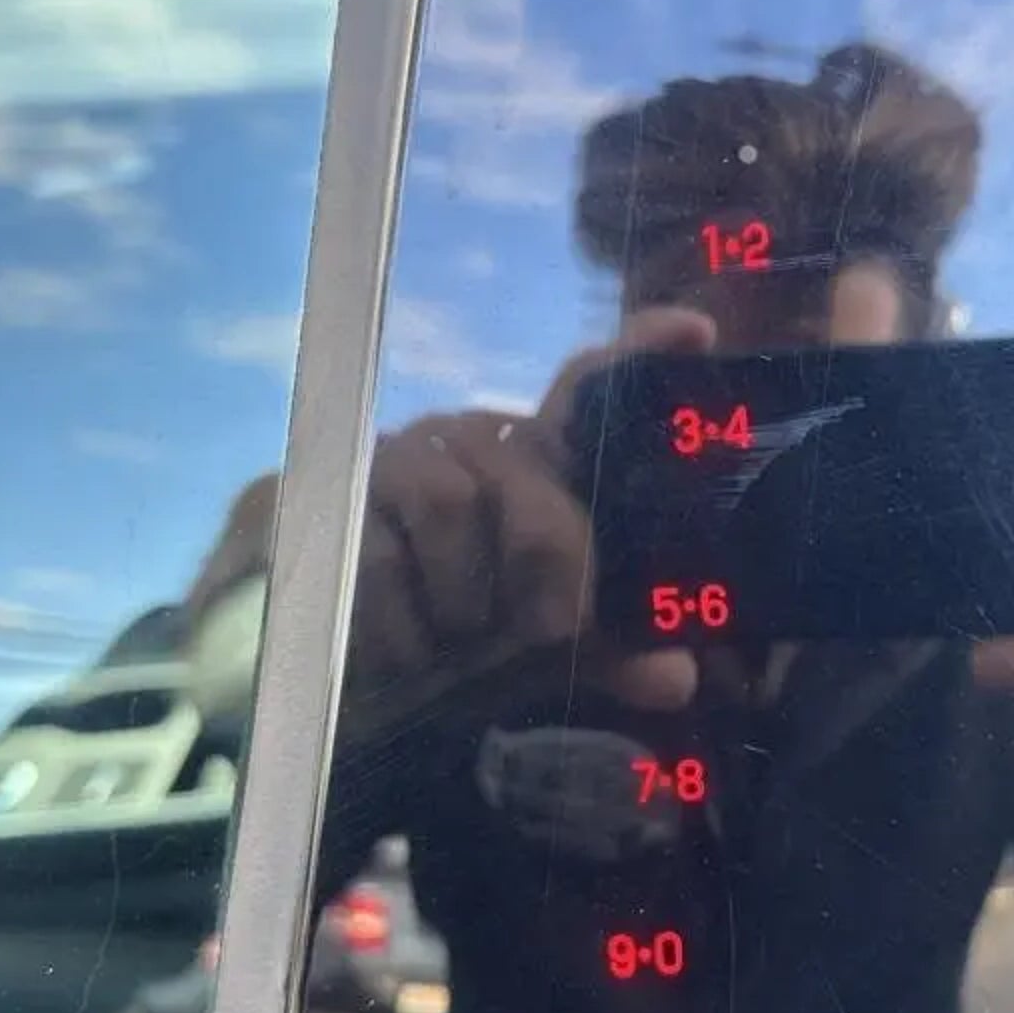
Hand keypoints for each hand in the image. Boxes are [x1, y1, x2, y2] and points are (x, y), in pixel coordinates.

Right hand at [343, 306, 715, 726]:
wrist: (330, 674)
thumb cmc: (455, 646)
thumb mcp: (542, 657)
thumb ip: (611, 656)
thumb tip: (677, 679)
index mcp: (536, 468)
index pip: (587, 392)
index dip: (635, 355)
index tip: (694, 333)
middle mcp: (470, 445)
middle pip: (527, 470)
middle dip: (546, 560)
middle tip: (542, 631)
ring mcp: (392, 460)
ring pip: (448, 501)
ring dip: (461, 599)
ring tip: (452, 647)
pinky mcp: (319, 495)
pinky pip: (376, 548)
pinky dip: (398, 621)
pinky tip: (399, 656)